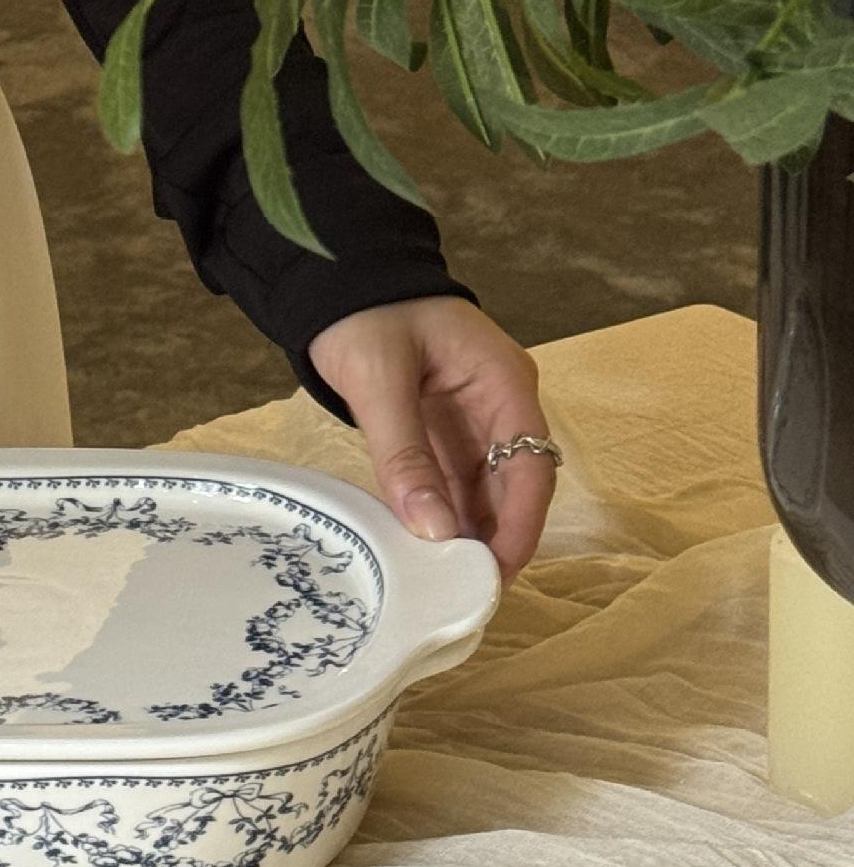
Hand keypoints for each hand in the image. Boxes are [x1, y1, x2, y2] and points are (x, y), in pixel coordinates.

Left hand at [307, 296, 552, 583]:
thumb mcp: (378, 378)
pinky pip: (451, 476)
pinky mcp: (441, 423)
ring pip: (481, 486)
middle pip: (512, 483)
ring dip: (467, 529)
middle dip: (495, 537)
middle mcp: (498, 401)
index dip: (521, 525)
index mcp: (502, 380)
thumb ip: (404, 453)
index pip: (531, 466)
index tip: (499, 572)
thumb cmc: (363, 309)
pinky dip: (442, 509)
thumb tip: (430, 528)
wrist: (335, 273)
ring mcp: (471, 413)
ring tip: (446, 581)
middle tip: (468, 592)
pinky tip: (428, 545)